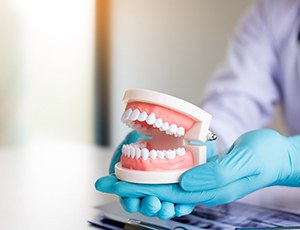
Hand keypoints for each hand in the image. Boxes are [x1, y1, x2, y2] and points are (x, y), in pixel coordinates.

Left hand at [96, 129, 299, 218]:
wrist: (278, 157)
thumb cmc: (266, 158)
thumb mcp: (246, 162)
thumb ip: (216, 175)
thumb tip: (184, 180)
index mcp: (208, 190)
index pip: (165, 191)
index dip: (137, 186)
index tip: (113, 181)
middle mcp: (200, 188)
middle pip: (160, 189)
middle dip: (131, 185)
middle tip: (105, 178)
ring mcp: (201, 181)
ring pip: (165, 182)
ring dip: (141, 179)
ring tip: (118, 174)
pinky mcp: (203, 171)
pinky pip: (175, 173)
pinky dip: (157, 170)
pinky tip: (145, 166)